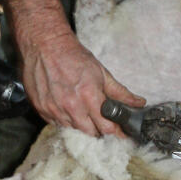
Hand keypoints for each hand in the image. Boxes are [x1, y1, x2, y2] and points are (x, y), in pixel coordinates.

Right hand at [6, 0, 144, 134]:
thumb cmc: (74, 56)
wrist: (45, 45)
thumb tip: (139, 103)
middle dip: (99, 131)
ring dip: (82, 126)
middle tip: (102, 122)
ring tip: (83, 113)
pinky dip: (66, 121)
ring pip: (74, 131)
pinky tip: (68, 109)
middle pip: (91, 134)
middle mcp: (71, 106)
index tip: (120, 133)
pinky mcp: (42, 110)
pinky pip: (58, 125)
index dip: (116, 133)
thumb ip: (120, 92)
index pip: (107, 128)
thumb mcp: (101, 72)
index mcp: (89, 96)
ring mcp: (54, 110)